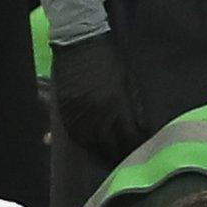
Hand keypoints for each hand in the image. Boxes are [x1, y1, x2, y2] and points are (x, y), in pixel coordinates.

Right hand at [51, 30, 149, 164]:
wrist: (80, 41)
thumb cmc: (111, 60)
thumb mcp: (131, 82)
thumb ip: (136, 109)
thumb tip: (142, 133)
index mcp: (117, 104)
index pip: (129, 138)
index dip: (134, 150)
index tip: (139, 157)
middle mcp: (97, 112)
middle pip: (108, 146)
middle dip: (117, 157)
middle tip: (123, 165)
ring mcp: (78, 112)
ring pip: (89, 144)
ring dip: (99, 154)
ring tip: (107, 161)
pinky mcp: (64, 109)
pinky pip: (73, 134)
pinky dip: (82, 144)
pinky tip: (90, 149)